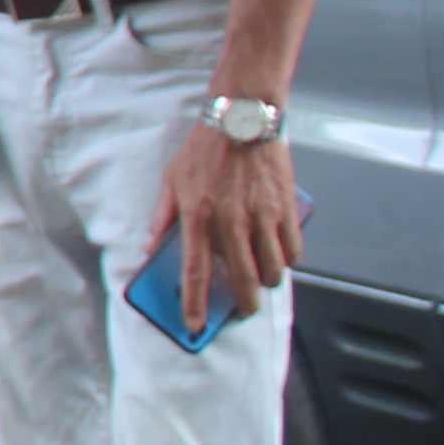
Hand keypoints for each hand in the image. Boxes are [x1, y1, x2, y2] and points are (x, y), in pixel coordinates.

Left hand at [154, 119, 303, 330]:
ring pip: (272, 271)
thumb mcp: (171, 180)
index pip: (195, 272)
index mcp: (198, 216)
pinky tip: (278, 257)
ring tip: (260, 279)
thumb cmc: (204, 150)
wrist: (242, 119)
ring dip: (267, 283)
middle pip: (243, 281)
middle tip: (243, 309)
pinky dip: (287, 261)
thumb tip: (150, 249)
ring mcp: (262, 217)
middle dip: (244, 305)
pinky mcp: (286, 209)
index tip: (194, 325)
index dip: (194, 303)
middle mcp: (231, 222)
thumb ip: (161, 217)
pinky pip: (293, 251)